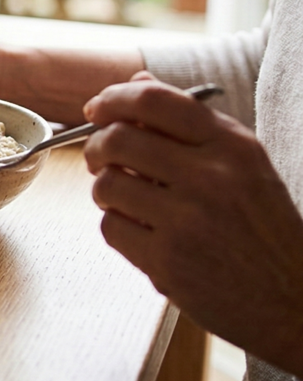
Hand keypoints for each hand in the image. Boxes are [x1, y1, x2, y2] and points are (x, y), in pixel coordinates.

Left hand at [84, 74, 302, 374]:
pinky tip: (141, 231)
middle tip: (101, 158)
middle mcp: (211, 178)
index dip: (113, 98)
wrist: (293, 300)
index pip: (154, 100)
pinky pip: (111, 227)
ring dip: (105, 190)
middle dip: (97, 146)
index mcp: (232, 147)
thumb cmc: (263, 229)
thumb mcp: (243, 164)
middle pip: (118, 139)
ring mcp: (188, 221)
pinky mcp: (167, 261)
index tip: (97, 109)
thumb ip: (190, 123)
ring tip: (126, 198)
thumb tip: (138, 80)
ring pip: (106, 185)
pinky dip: (117, 227)